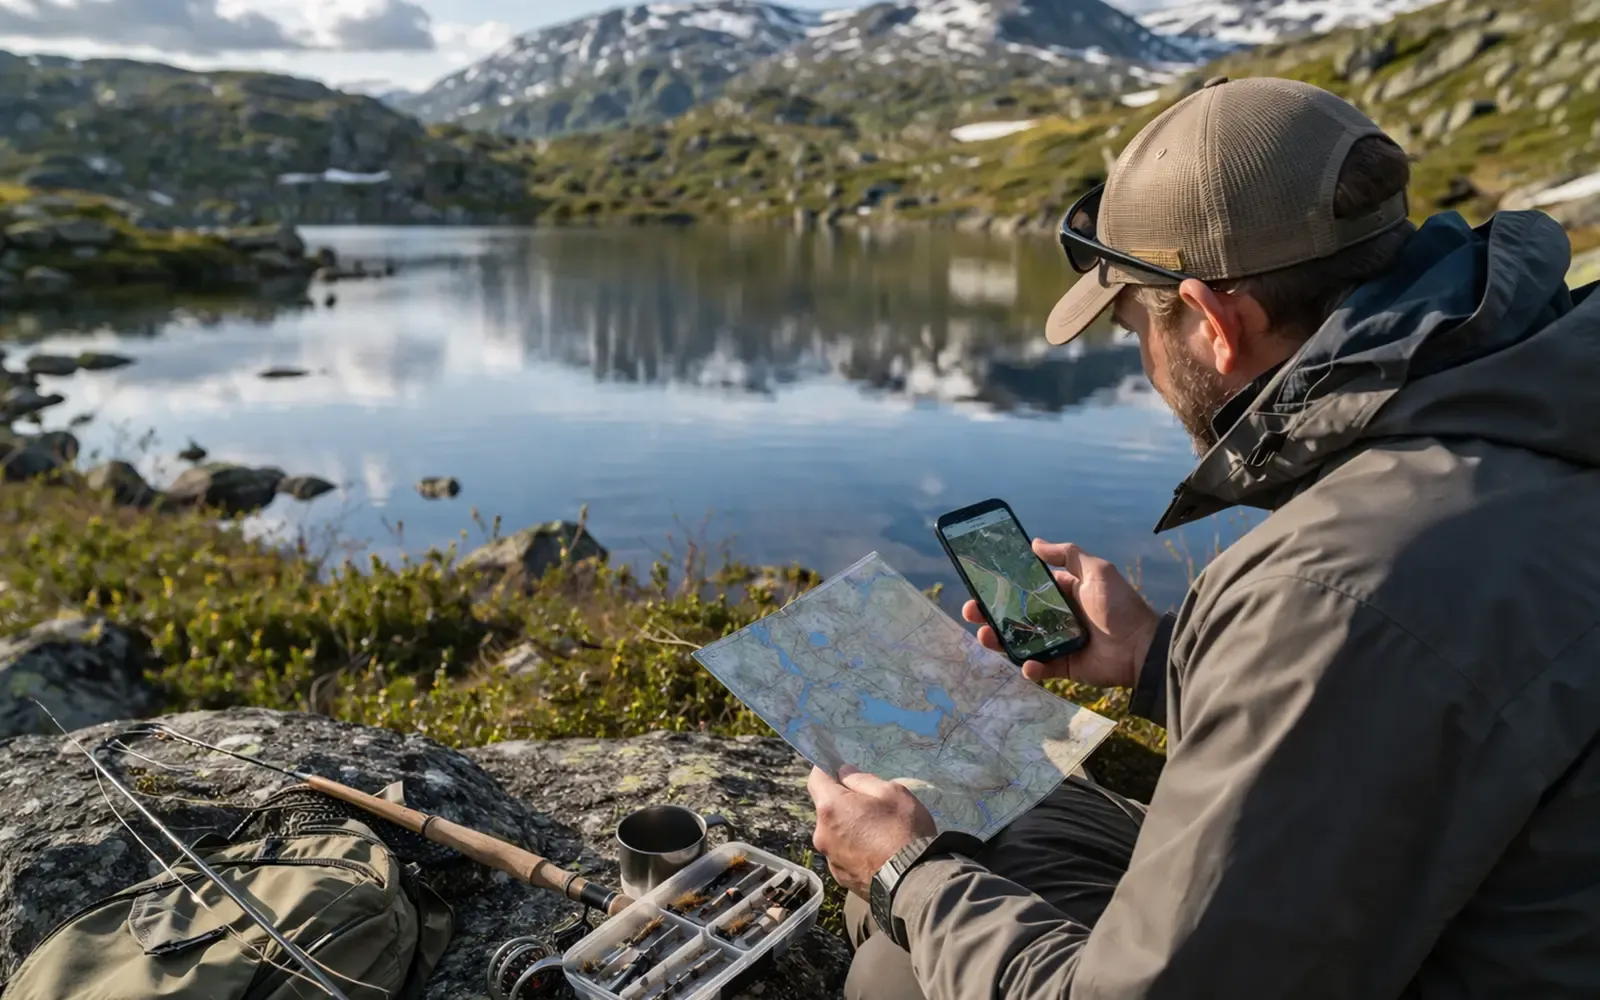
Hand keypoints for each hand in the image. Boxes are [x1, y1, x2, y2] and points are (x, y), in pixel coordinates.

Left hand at [808, 765, 936, 897]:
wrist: (914, 883)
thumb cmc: (904, 831)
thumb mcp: (891, 792)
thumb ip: (862, 779)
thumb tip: (843, 773)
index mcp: (830, 808)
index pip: (816, 778)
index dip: (828, 770)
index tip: (843, 770)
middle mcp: (821, 834)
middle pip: (827, 808)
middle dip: (844, 802)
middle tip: (873, 805)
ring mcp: (830, 859)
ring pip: (835, 832)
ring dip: (849, 827)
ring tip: (878, 833)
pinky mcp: (840, 878)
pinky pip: (843, 854)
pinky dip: (854, 849)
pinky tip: (877, 853)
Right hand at [963, 538, 1159, 689]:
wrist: (1141, 646)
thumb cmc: (1120, 605)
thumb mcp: (1096, 570)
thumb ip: (1067, 554)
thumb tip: (1034, 542)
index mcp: (1061, 593)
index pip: (1024, 589)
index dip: (1001, 587)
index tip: (980, 584)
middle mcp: (1055, 618)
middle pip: (1014, 616)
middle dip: (989, 614)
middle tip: (971, 611)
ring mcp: (1057, 644)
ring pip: (1018, 642)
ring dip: (998, 640)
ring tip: (985, 636)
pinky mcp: (1063, 667)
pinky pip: (1039, 668)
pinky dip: (1030, 668)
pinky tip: (1027, 664)